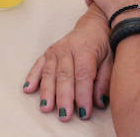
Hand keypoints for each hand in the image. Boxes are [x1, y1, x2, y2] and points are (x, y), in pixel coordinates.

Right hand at [23, 8, 111, 122]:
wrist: (94, 24)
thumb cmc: (104, 44)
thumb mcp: (112, 59)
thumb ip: (105, 80)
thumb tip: (98, 102)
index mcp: (85, 50)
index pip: (83, 75)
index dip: (83, 95)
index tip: (84, 113)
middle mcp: (67, 49)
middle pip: (64, 76)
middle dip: (64, 97)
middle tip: (65, 115)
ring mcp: (55, 50)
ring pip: (49, 73)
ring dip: (47, 91)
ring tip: (46, 108)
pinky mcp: (48, 53)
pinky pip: (38, 66)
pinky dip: (32, 77)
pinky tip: (28, 89)